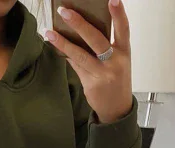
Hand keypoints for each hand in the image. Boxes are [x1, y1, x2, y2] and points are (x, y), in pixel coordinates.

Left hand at [46, 0, 132, 123]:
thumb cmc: (116, 80)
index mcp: (124, 52)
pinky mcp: (91, 84)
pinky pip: (75, 66)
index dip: (119, 14)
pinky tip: (55, 47)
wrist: (117, 109)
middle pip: (96, 39)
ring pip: (80, 55)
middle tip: (65, 12)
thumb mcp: (118, 62)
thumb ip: (105, 47)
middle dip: (79, 24)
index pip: (123, 29)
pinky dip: (65, 55)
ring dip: (63, 42)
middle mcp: (115, 62)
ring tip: (49, 32)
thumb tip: (82, 29)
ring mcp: (102, 74)